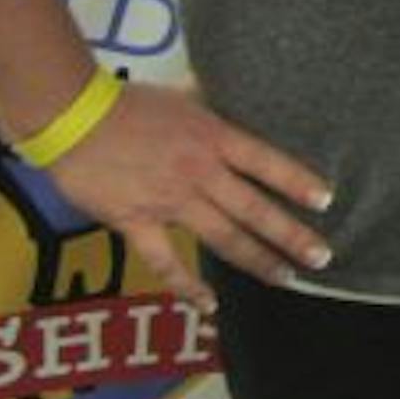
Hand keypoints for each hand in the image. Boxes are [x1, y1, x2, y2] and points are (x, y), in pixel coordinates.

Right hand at [47, 79, 333, 309]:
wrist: (74, 118)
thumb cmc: (127, 102)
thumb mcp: (182, 95)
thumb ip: (208, 105)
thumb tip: (223, 95)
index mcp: (214, 137)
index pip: (267, 162)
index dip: (297, 181)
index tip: (325, 200)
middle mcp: (200, 172)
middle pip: (254, 208)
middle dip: (290, 234)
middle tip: (321, 257)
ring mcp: (170, 201)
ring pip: (223, 236)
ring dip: (256, 259)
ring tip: (284, 277)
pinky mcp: (136, 223)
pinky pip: (166, 262)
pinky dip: (187, 286)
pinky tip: (208, 303)